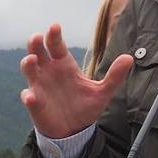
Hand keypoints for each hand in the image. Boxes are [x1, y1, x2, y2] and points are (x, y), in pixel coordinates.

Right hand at [19, 22, 133, 138]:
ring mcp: (40, 87)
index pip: (56, 46)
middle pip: (38, 52)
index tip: (54, 26)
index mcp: (65, 65)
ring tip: (31, 60)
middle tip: (37, 37)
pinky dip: (29, 97)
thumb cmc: (85, 107)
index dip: (54, 36)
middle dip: (35, 44)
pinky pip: (29, 98)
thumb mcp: (102, 92)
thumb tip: (129, 58)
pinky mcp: (36, 104)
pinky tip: (32, 97)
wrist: (74, 131)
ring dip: (28, 64)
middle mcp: (49, 72)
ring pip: (29, 70)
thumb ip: (115, 76)